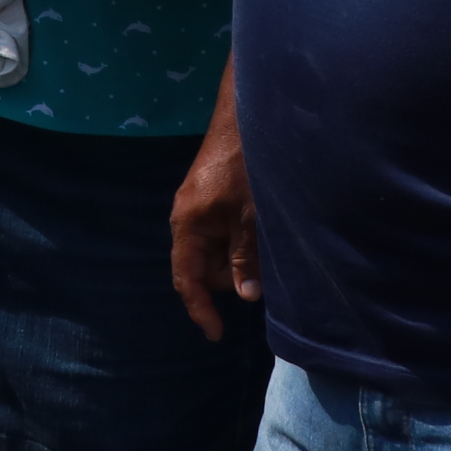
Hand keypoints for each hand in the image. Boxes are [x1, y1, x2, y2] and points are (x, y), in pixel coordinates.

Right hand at [169, 119, 257, 342]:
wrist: (246, 117)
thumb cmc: (245, 166)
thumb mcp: (250, 217)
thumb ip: (245, 257)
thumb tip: (246, 295)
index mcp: (187, 225)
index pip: (186, 279)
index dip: (200, 309)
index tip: (216, 334)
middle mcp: (187, 219)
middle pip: (202, 268)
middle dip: (228, 277)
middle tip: (260, 267)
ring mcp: (199, 208)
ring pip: (215, 251)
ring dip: (238, 257)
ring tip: (264, 242)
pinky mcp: (212, 198)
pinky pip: (222, 233)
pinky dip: (240, 241)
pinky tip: (260, 232)